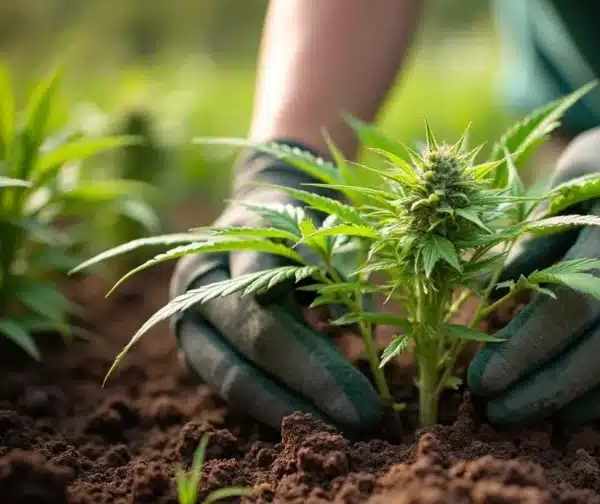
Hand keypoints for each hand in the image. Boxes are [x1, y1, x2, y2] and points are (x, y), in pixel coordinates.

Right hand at [169, 142, 380, 431]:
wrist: (261, 209)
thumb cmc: (310, 223)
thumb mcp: (333, 233)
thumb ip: (345, 274)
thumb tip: (365, 331)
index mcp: (239, 242)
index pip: (273, 312)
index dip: (316, 364)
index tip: (366, 401)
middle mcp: (199, 282)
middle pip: (250, 350)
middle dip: (309, 394)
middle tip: (364, 425)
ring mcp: (188, 318)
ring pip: (230, 380)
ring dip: (288, 413)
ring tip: (341, 436)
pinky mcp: (193, 348)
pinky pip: (231, 389)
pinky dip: (273, 408)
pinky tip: (315, 424)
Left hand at [467, 83, 599, 425]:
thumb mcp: (564, 184)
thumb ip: (532, 241)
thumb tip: (483, 300)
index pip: (574, 300)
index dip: (525, 347)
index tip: (481, 379)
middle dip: (547, 385)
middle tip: (495, 412)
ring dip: (579, 400)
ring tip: (526, 417)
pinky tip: (572, 411)